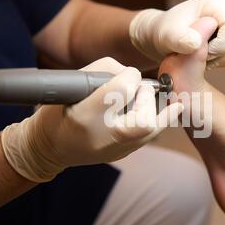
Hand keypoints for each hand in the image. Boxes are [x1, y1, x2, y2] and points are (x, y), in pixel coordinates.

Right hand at [1, 57, 183, 182]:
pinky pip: (150, 135)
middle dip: (146, 96)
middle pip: (144, 117)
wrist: (50, 148)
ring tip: (149, 98)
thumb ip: (105, 71)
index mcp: (86, 117)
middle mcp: (104, 137)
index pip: (121, 91)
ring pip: (152, 129)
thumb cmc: (56, 112)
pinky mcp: (123, 154)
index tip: (127, 75)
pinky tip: (174, 107)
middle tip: (137, 89)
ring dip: (156, 108)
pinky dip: (162, 119)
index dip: (130, 77)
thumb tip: (132, 73)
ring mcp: (116, 150)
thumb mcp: (73, 84)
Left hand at [130, 0, 224, 69]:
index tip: (199, 51)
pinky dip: (221, 61)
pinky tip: (204, 57)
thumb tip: (196, 43)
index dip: (220, 46)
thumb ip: (179, 39)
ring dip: (218, 59)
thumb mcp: (168, 36)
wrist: (164, 36)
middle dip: (218, 55)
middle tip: (196, 56)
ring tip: (198, 56)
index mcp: (217, 1)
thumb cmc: (164, 32)